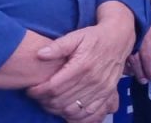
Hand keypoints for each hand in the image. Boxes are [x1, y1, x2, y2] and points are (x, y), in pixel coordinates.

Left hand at [26, 2, 134, 120]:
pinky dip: (75, 115)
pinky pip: (88, 112)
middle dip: (44, 101)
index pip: (54, 87)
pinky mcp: (107, 93)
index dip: (38, 92)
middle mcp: (93, 80)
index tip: (31, 90)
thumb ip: (58, 46)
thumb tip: (40, 54)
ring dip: (57, 109)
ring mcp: (101, 88)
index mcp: (82, 65)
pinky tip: (66, 109)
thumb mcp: (76, 36)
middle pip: (61, 100)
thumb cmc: (95, 37)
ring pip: (72, 109)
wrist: (119, 38)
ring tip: (49, 101)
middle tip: (38, 96)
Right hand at [126, 4, 150, 83]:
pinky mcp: (123, 42)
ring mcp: (132, 40)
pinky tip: (131, 73)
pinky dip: (128, 67)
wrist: (132, 6)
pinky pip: (124, 57)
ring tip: (144, 80)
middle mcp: (144, 36)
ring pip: (135, 59)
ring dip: (140, 71)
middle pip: (147, 56)